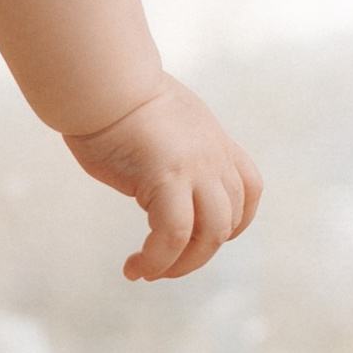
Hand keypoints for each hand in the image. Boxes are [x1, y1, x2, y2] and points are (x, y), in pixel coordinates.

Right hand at [67, 78, 261, 282]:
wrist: (102, 80)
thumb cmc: (113, 98)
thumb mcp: (160, 124)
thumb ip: (171, 148)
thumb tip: (155, 167)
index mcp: (214, 141)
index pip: (249, 188)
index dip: (235, 221)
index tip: (203, 237)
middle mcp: (213, 156)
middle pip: (230, 221)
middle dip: (199, 254)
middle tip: (163, 267)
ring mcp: (195, 167)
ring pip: (210, 235)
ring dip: (181, 265)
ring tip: (148, 272)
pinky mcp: (168, 178)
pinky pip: (173, 235)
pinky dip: (157, 260)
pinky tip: (133, 267)